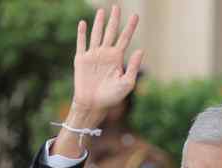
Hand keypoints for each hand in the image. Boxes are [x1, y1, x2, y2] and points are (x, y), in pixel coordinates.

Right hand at [71, 5, 142, 126]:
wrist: (93, 104)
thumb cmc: (112, 97)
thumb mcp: (127, 83)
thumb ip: (133, 66)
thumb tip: (140, 49)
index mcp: (117, 58)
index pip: (125, 38)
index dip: (130, 27)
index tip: (136, 15)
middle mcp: (105, 54)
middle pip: (110, 32)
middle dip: (114, 20)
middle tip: (117, 6)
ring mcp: (93, 55)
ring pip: (96, 34)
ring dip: (98, 22)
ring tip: (102, 11)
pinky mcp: (81, 59)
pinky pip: (81, 43)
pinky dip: (82, 33)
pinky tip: (83, 23)